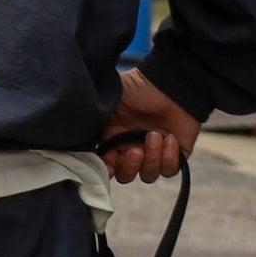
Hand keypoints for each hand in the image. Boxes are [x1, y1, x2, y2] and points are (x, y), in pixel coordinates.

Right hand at [99, 67, 200, 184]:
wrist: (170, 81)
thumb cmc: (139, 87)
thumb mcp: (112, 100)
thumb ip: (96, 117)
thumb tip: (80, 130)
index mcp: (115, 139)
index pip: (106, 165)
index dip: (106, 169)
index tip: (110, 162)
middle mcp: (133, 148)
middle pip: (125, 175)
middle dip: (129, 167)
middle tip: (136, 150)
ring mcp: (154, 152)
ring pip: (148, 175)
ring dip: (152, 159)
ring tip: (155, 135)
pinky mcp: (175, 154)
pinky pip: (169, 169)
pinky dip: (169, 157)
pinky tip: (170, 138)